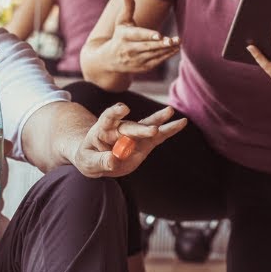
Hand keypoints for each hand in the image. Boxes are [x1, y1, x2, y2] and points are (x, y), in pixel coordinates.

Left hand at [69, 102, 186, 177]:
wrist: (97, 159)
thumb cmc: (89, 158)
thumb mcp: (89, 163)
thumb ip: (101, 161)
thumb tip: (114, 159)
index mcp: (102, 129)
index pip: (108, 117)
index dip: (115, 112)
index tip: (124, 108)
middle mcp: (120, 127)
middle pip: (131, 126)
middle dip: (142, 128)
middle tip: (153, 130)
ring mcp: (134, 134)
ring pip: (147, 125)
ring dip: (159, 120)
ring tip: (170, 111)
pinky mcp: (144, 142)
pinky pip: (158, 136)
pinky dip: (169, 130)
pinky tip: (181, 123)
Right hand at [105, 0, 180, 72]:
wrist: (110, 60)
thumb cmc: (120, 36)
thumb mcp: (121, 22)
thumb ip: (127, 7)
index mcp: (123, 36)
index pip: (137, 35)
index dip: (148, 35)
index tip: (159, 35)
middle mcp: (128, 50)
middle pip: (147, 47)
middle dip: (161, 44)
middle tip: (173, 40)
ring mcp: (135, 60)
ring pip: (153, 55)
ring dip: (166, 49)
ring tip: (178, 42)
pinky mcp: (142, 67)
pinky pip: (156, 61)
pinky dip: (166, 56)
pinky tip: (175, 49)